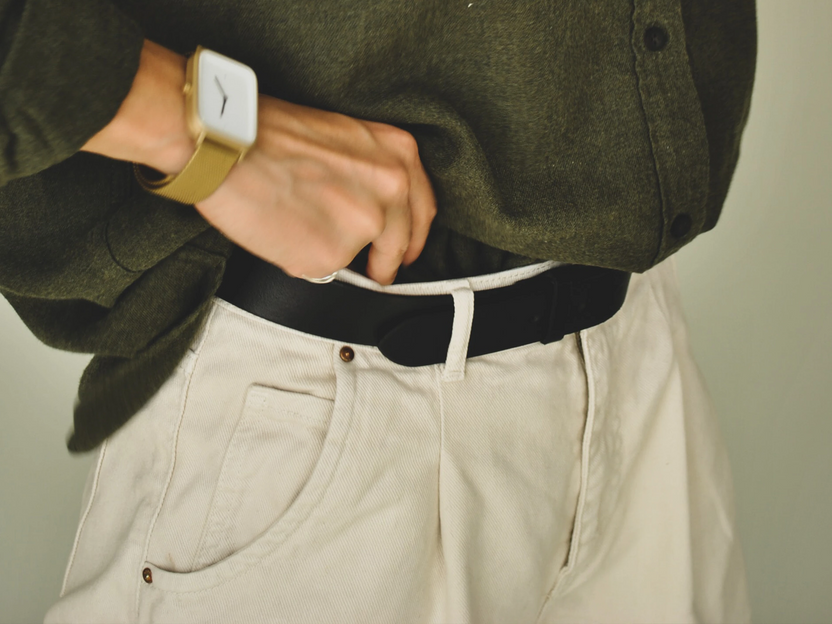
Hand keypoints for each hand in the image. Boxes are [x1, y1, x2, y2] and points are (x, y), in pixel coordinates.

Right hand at [194, 95, 436, 284]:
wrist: (227, 142)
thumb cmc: (270, 132)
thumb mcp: (345, 138)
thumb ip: (370, 175)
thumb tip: (369, 213)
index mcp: (398, 154)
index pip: (422, 209)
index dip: (414, 234)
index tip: (408, 248)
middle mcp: (392, 189)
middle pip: (402, 243)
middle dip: (389, 261)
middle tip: (377, 270)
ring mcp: (365, 224)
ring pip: (358, 256)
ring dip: (336, 253)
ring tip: (302, 233)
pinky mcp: (332, 254)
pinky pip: (323, 269)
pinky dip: (303, 258)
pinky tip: (282, 231)